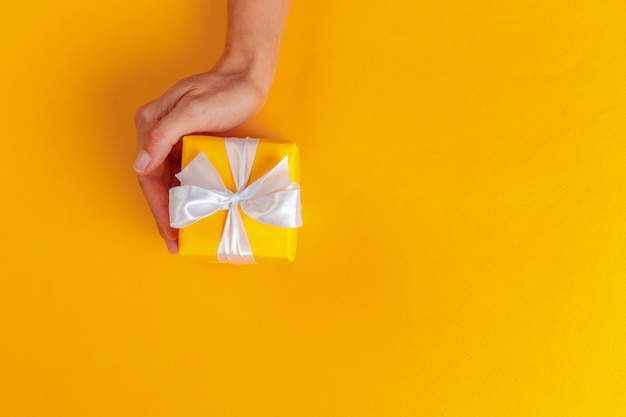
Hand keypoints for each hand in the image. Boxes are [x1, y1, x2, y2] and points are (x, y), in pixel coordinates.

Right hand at [134, 60, 269, 252]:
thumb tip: (140, 165)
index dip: (158, 207)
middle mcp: (158, 133)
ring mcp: (174, 139)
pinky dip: (188, 194)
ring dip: (175, 208)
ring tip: (184, 235)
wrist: (246, 78)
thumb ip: (165, 133)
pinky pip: (184, 175)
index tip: (170, 231)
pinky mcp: (190, 143)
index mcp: (151, 124)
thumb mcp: (194, 110)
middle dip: (165, 214)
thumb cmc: (223, 91)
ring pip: (169, 182)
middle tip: (175, 243)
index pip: (148, 175)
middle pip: (156, 183)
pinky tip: (196, 211)